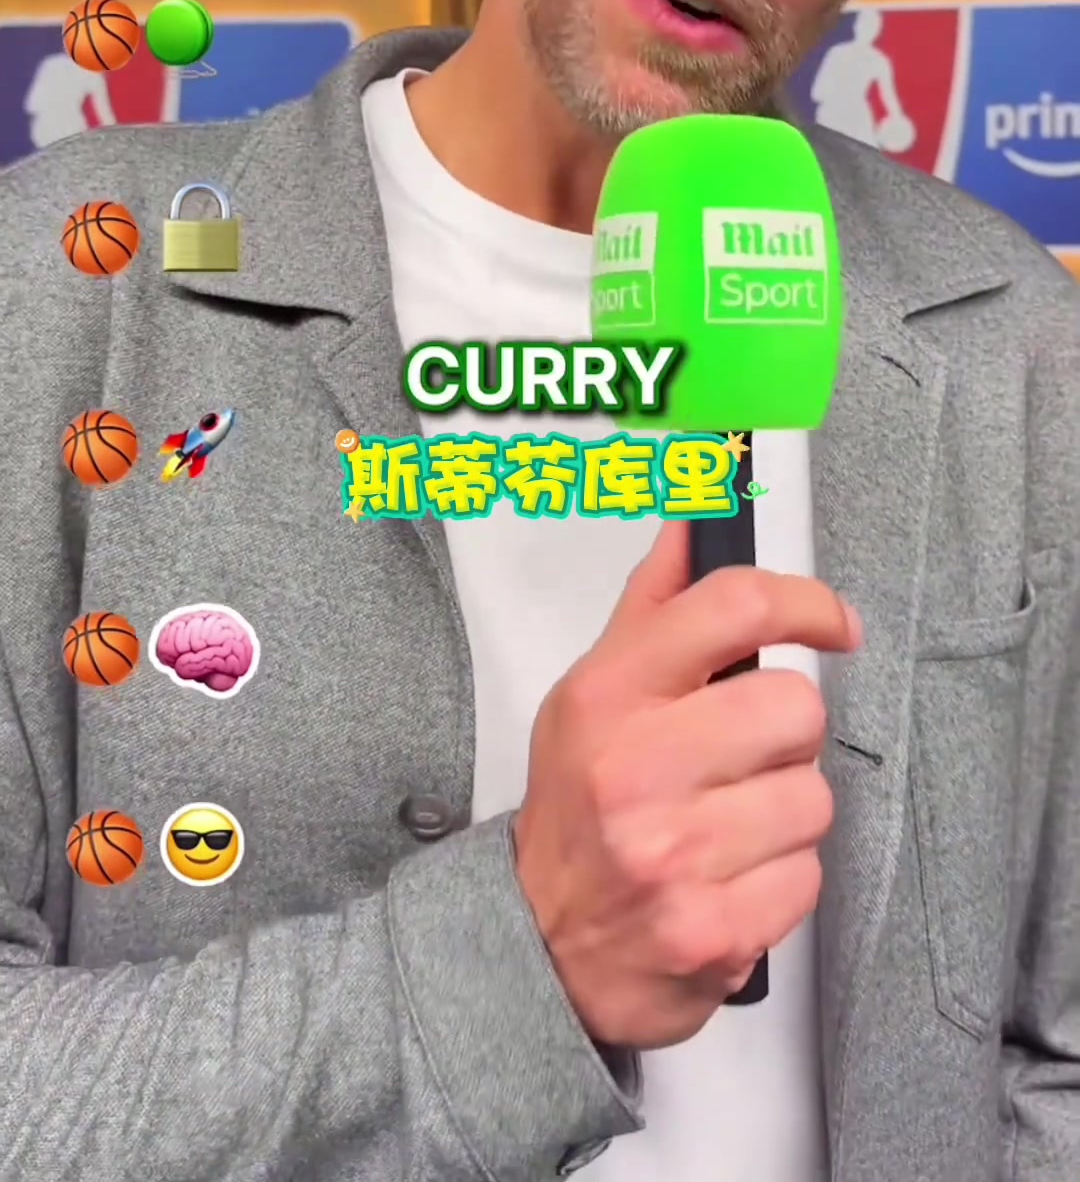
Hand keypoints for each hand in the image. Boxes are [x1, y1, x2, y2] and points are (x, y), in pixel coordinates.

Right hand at [513, 520, 860, 1049]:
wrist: (537, 947)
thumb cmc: (577, 806)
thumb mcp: (593, 692)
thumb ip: (657, 604)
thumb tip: (696, 520)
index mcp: (610, 694)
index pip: (736, 607)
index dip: (806, 601)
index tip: (832, 620)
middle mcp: (637, 768)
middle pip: (797, 707)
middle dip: (785, 733)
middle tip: (742, 754)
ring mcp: (674, 854)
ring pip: (813, 797)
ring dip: (785, 812)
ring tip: (730, 823)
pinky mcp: (713, 931)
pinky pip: (809, 879)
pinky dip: (781, 881)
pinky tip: (730, 877)